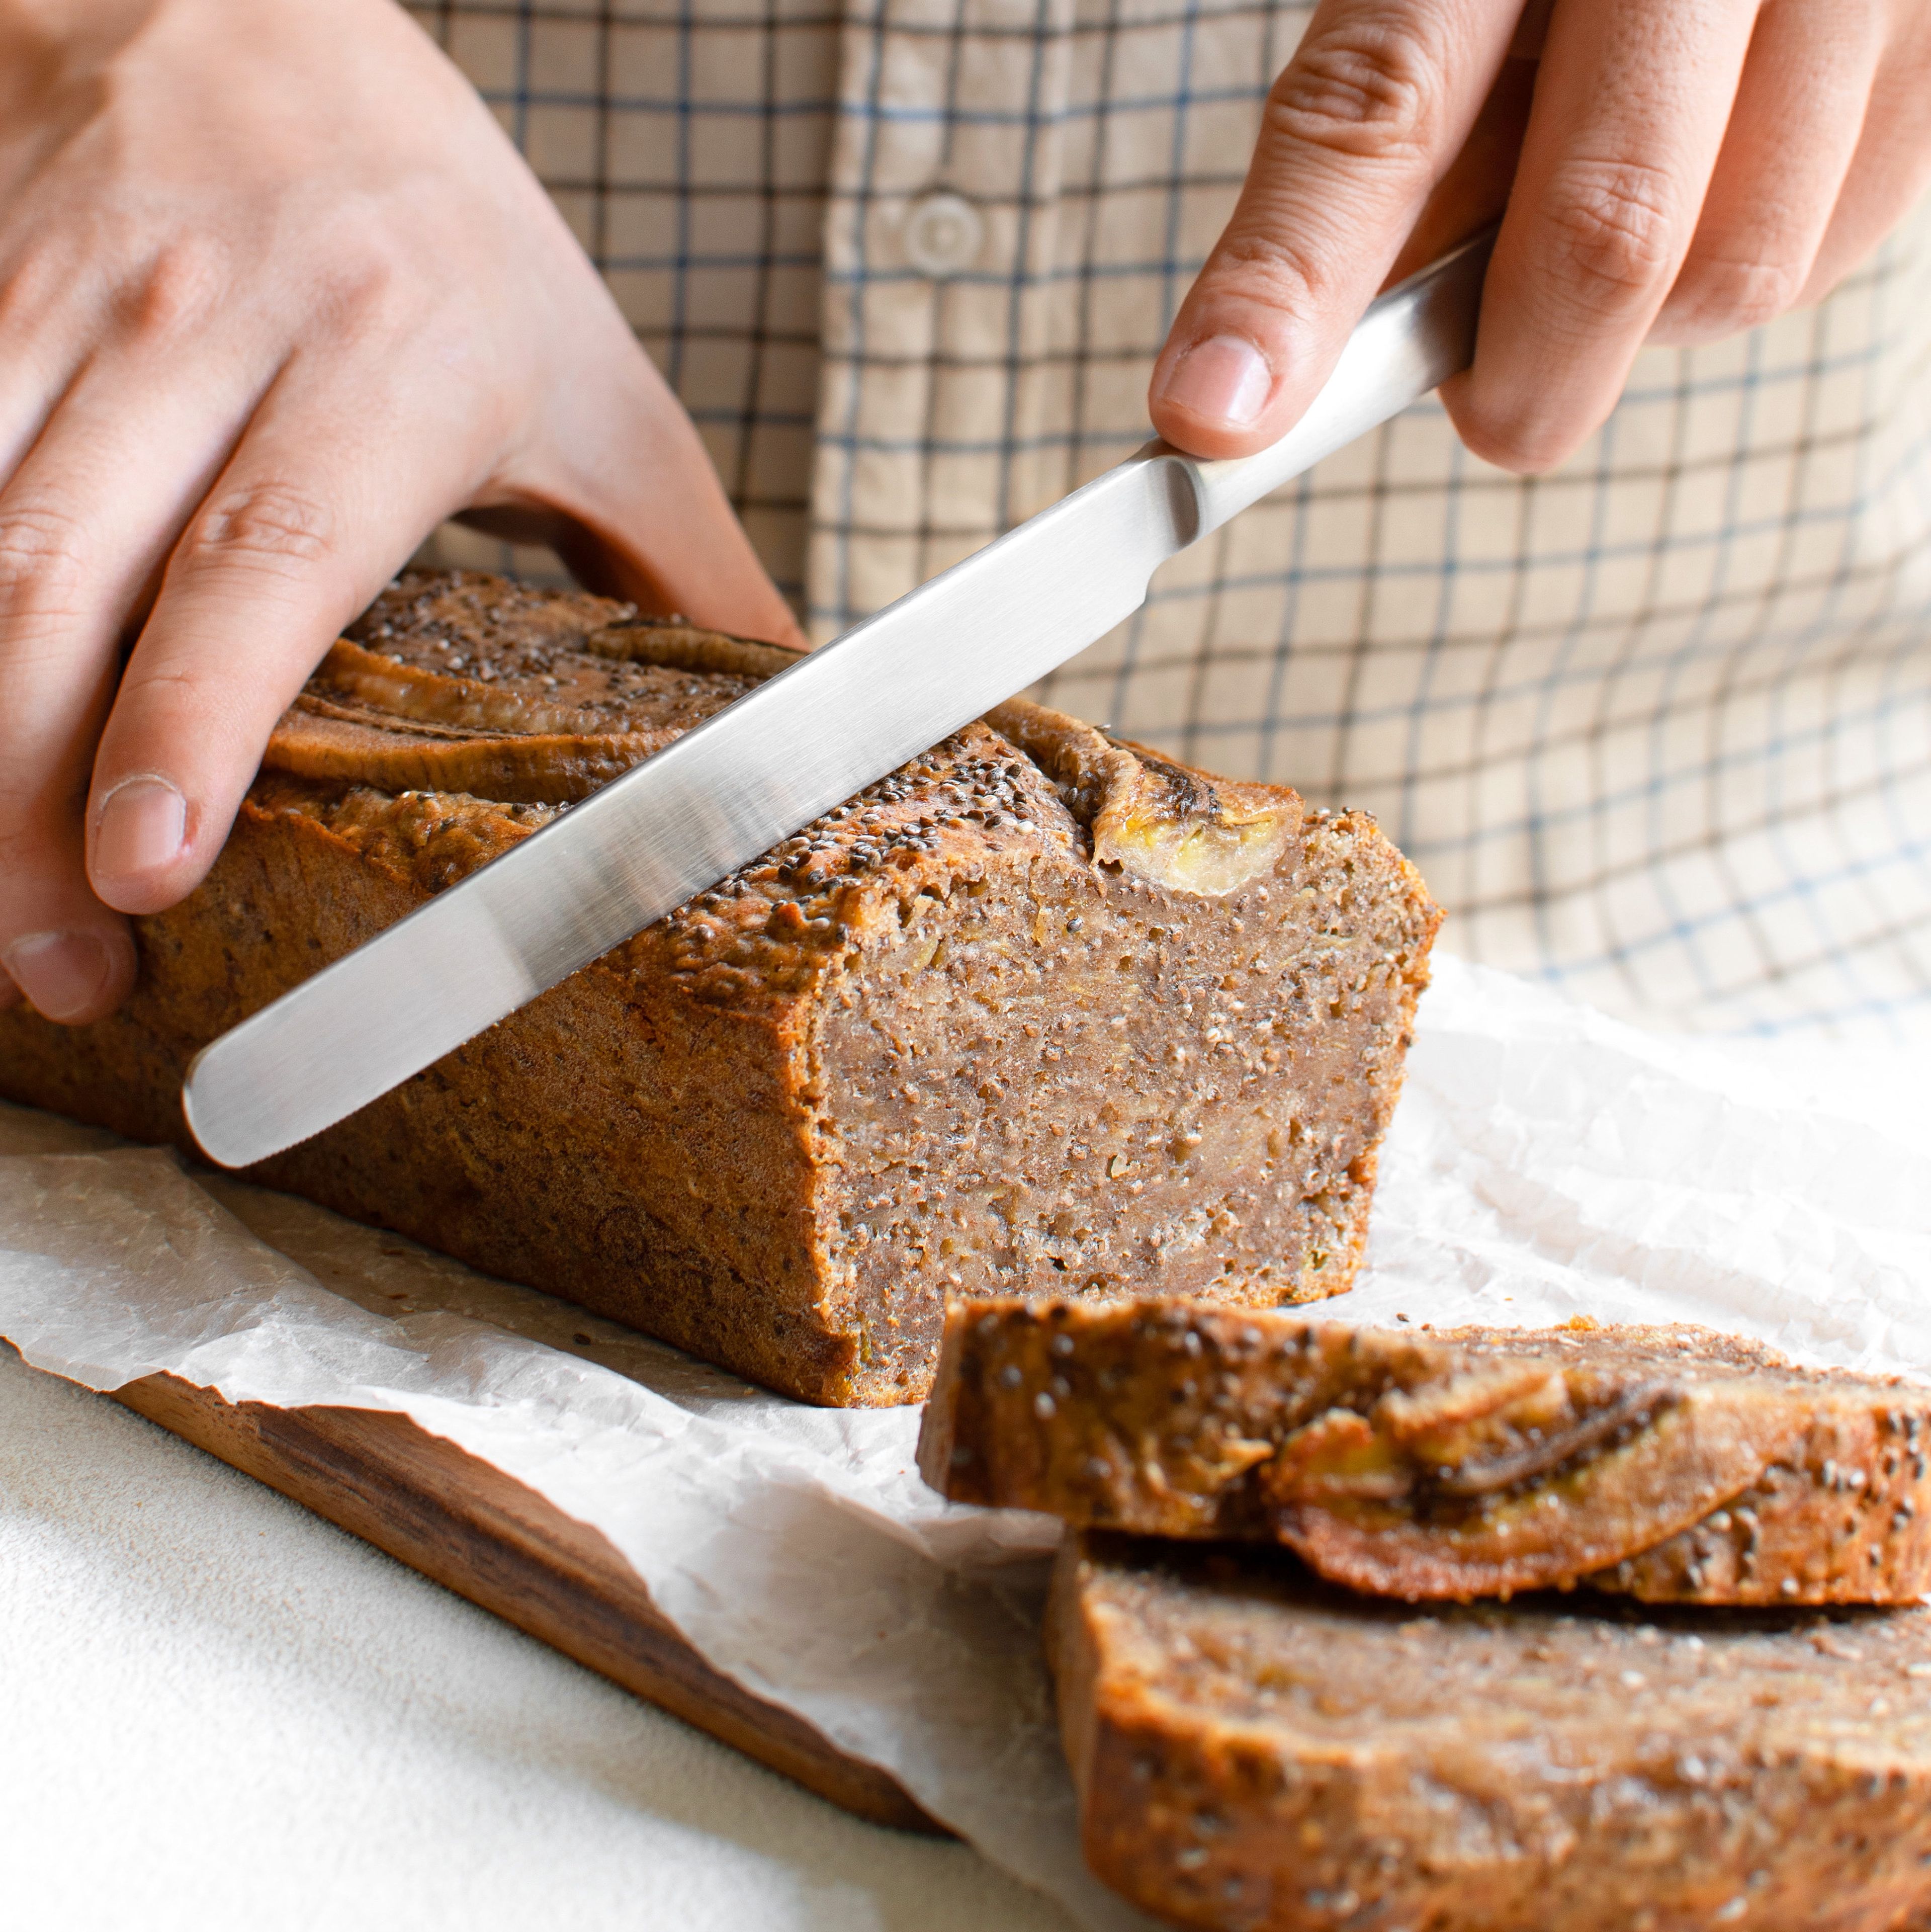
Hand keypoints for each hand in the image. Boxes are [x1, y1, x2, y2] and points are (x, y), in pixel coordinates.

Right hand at [0, 0, 800, 1026]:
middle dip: (34, 792)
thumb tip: (799, 729)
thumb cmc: (449, 235)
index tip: (150, 866)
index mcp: (390, 362)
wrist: (240, 8)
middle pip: (75, 580)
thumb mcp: (605, 390)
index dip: (198, 715)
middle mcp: (206, 332)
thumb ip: (690, 570)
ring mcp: (62, 315)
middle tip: (61, 964)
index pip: (271, 555)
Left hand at [1148, 0, 1930, 468]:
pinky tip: (1705, 192)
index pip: (1380, 111)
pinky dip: (1730, 274)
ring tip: (1603, 219)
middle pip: (1600, 234)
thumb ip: (1391, 138)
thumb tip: (1312, 352)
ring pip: (1736, 271)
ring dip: (1636, 320)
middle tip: (1477, 391)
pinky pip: (1825, 250)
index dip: (1291, 281)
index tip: (1211, 418)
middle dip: (1515, 372)